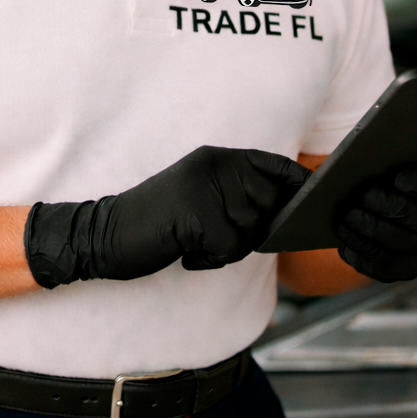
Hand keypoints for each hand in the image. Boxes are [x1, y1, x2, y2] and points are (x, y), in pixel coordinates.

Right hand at [25, 146, 309, 287]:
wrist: (104, 233)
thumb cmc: (156, 221)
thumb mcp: (198, 195)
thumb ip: (237, 195)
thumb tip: (289, 212)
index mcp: (215, 157)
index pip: (274, 165)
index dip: (297, 184)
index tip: (312, 199)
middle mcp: (213, 166)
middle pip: (269, 206)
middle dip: (252, 232)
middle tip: (211, 236)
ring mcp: (204, 188)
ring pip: (251, 231)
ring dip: (228, 249)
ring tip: (194, 242)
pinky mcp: (195, 215)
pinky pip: (229, 249)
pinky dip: (210, 260)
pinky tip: (185, 253)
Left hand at [335, 169, 416, 282]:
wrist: (413, 202)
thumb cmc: (408, 172)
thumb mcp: (415, 160)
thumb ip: (403, 158)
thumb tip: (372, 160)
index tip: (400, 179)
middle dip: (388, 209)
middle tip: (362, 197)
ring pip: (402, 248)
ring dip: (371, 233)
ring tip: (348, 218)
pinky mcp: (411, 270)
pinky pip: (388, 269)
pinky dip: (364, 255)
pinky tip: (346, 242)